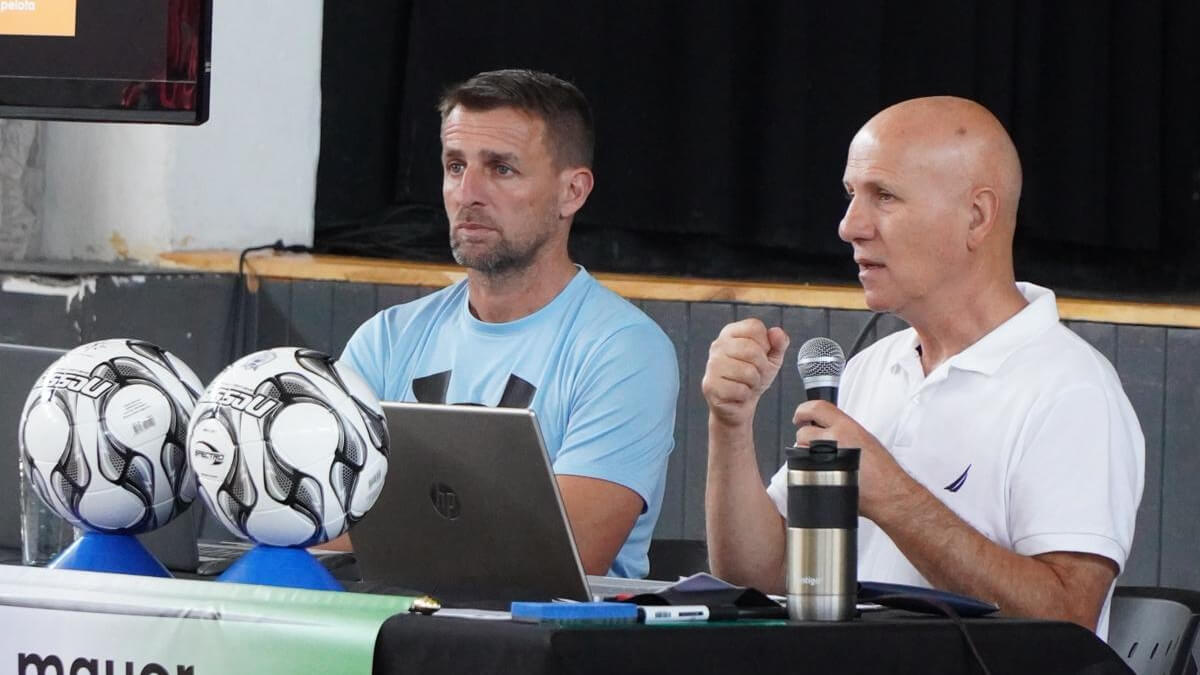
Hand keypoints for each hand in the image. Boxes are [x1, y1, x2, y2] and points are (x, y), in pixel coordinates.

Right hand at [702, 319, 788, 427]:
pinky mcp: (710, 386)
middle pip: (752, 350)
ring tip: (747, 383)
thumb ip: (779, 343)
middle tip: (756, 374)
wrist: (738, 403)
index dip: (765, 343)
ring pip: (748, 372)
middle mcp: (718, 345)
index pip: (754, 327)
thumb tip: (776, 332)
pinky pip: (740, 390)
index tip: (762, 354)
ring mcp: (712, 365)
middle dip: (762, 366)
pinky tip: (738, 394)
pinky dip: (745, 395)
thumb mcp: (771, 358)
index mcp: (731, 332)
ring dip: (754, 382)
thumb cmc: (753, 376)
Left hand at [793, 400, 911, 520]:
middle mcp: (835, 440)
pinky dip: (808, 471)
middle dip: (804, 439)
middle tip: (812, 445)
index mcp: (847, 428)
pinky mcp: (820, 477)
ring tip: (823, 463)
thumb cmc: (883, 471)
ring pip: (801, 452)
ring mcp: (826, 459)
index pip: (816, 408)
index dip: (803, 410)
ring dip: (805, 456)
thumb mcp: (865, 439)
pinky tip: (821, 475)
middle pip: (803, 433)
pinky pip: (804, 470)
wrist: (890, 493)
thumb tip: (828, 429)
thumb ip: (844, 431)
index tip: (800, 416)